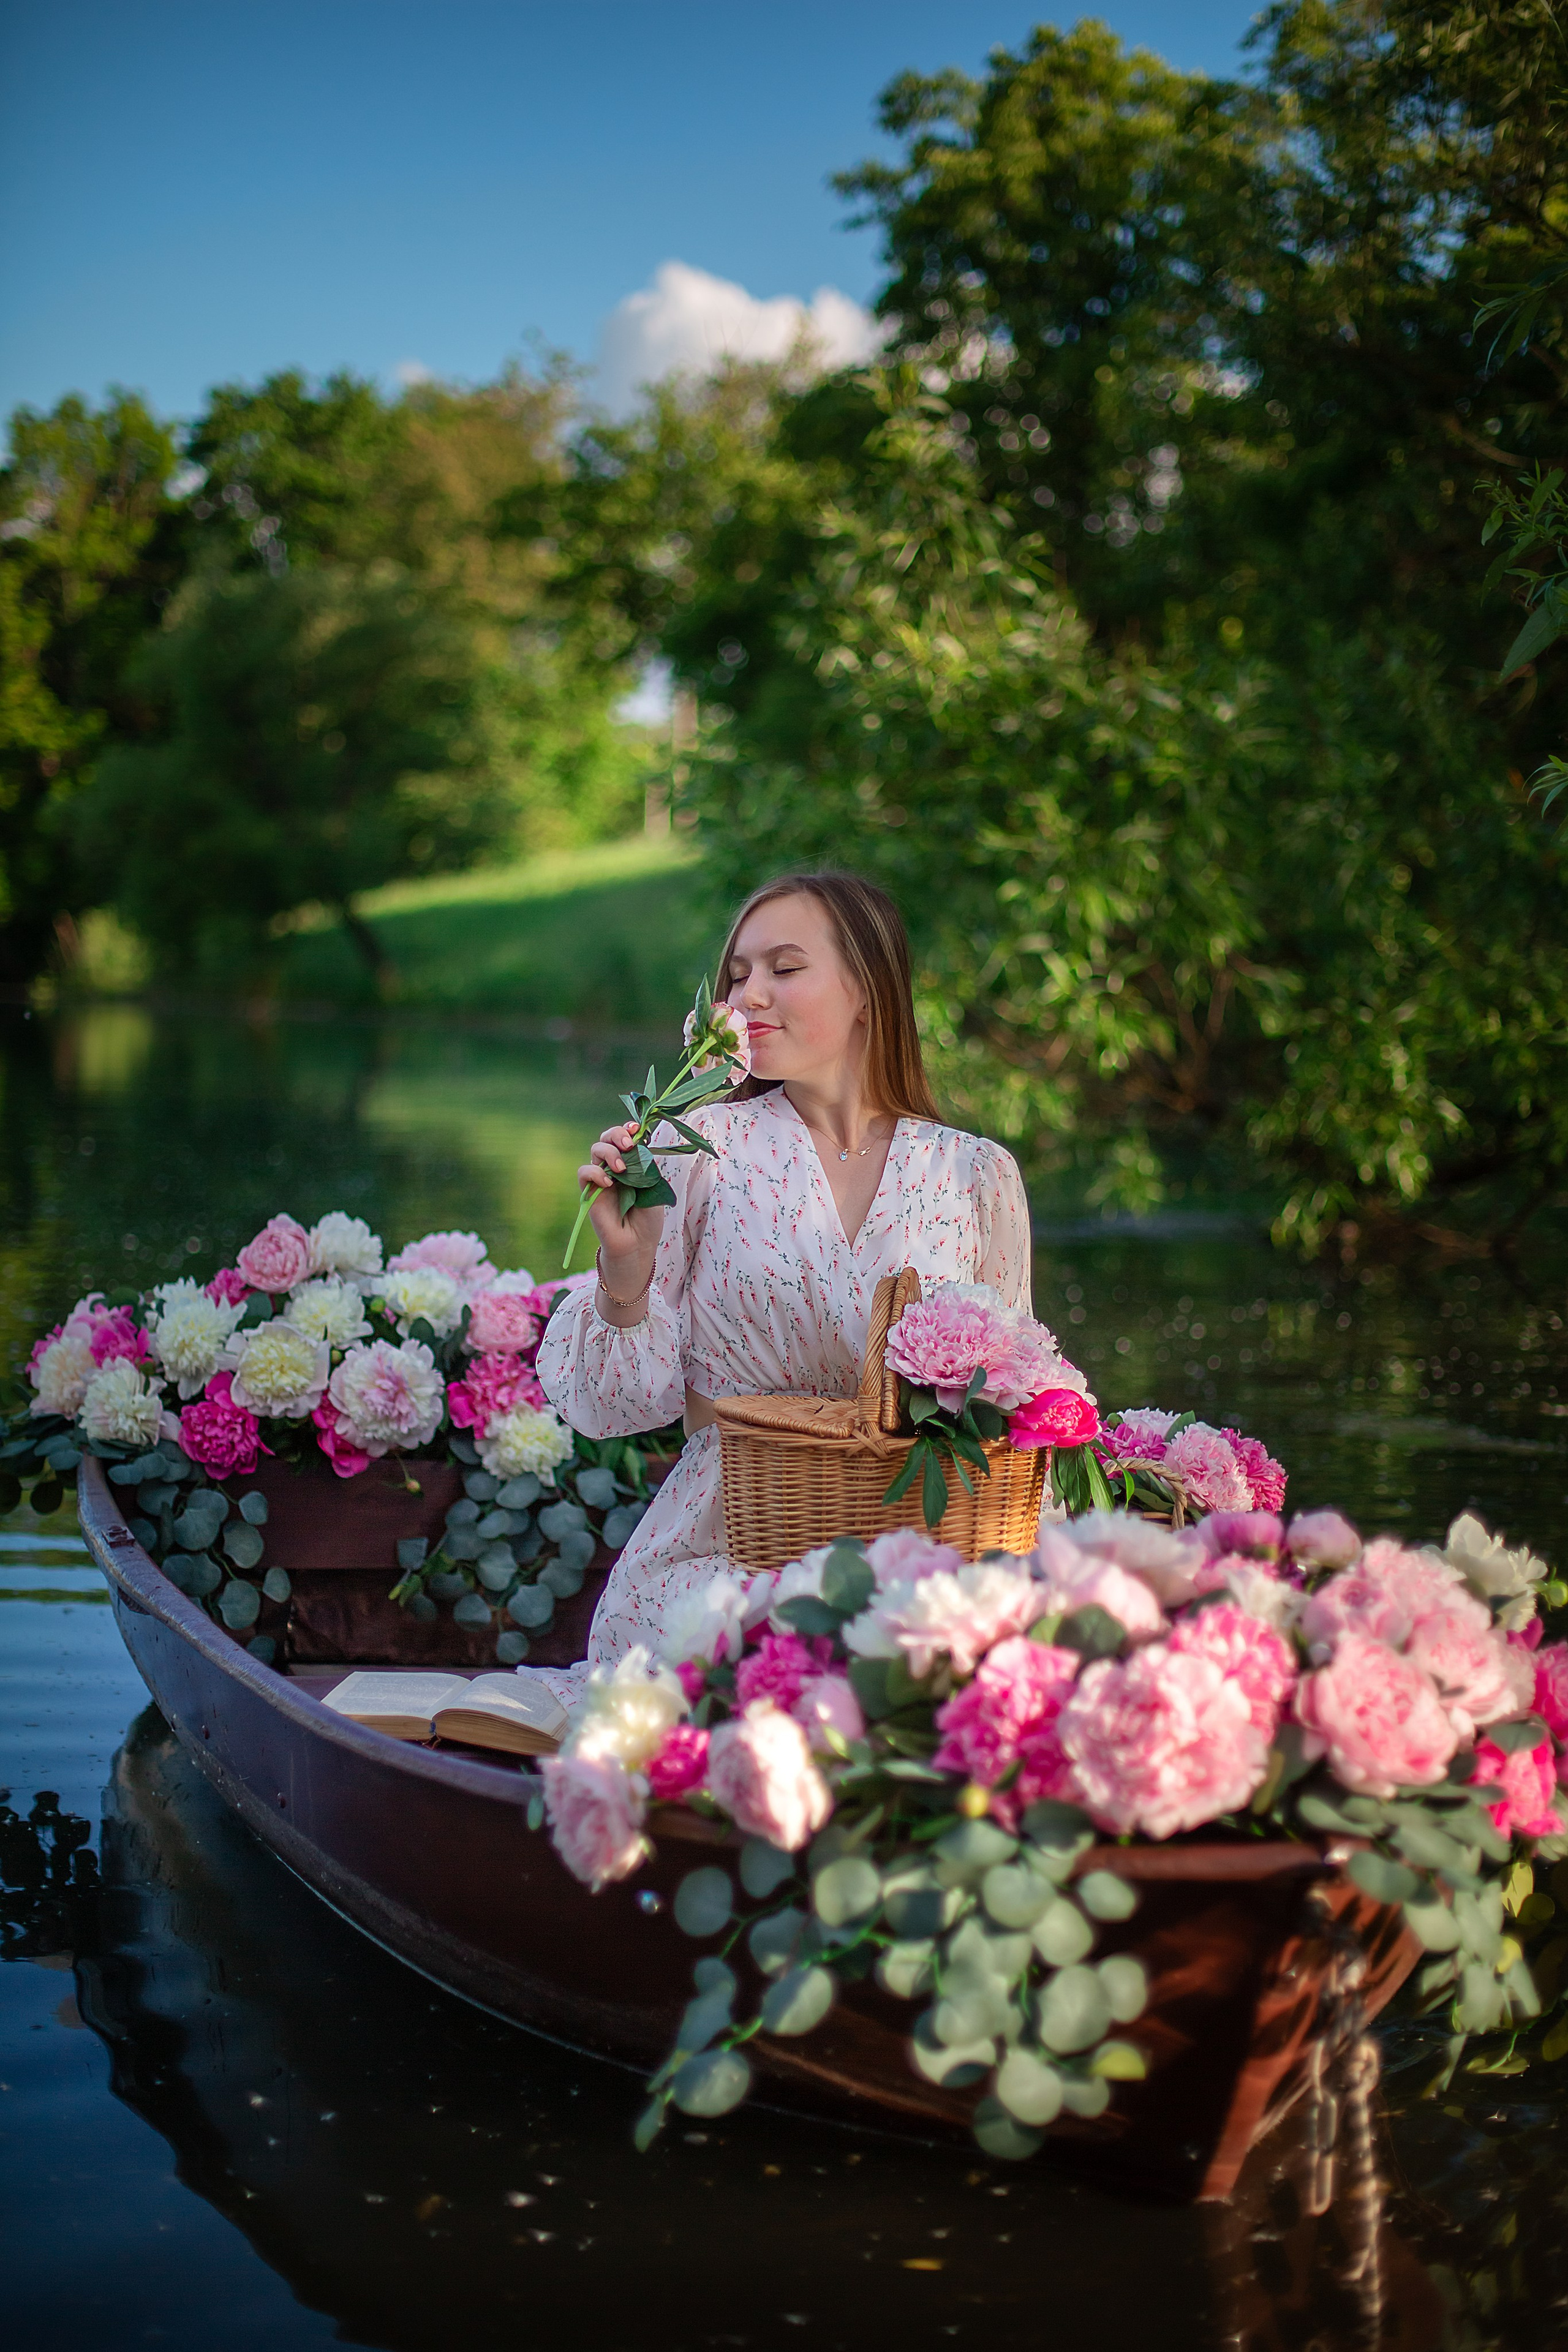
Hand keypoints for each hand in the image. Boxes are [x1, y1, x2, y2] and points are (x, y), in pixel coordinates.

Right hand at [579, 1122, 663, 1282]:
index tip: (637, 1128)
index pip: (624, 1138)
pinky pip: (584, 1172)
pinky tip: (609, 1183)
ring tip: (622, 1168)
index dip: (627, 1129)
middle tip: (628, 1144)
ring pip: (595, 1150)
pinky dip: (595, 1172)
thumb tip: (636, 1145)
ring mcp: (601, 1178)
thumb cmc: (647, 1219)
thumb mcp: (652, 1187)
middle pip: (607, 1138)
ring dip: (609, 1152)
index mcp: (631, 1163)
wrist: (637, 1244)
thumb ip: (644, 1165)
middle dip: (617, 1134)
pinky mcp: (588, 1192)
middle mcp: (614, 1168)